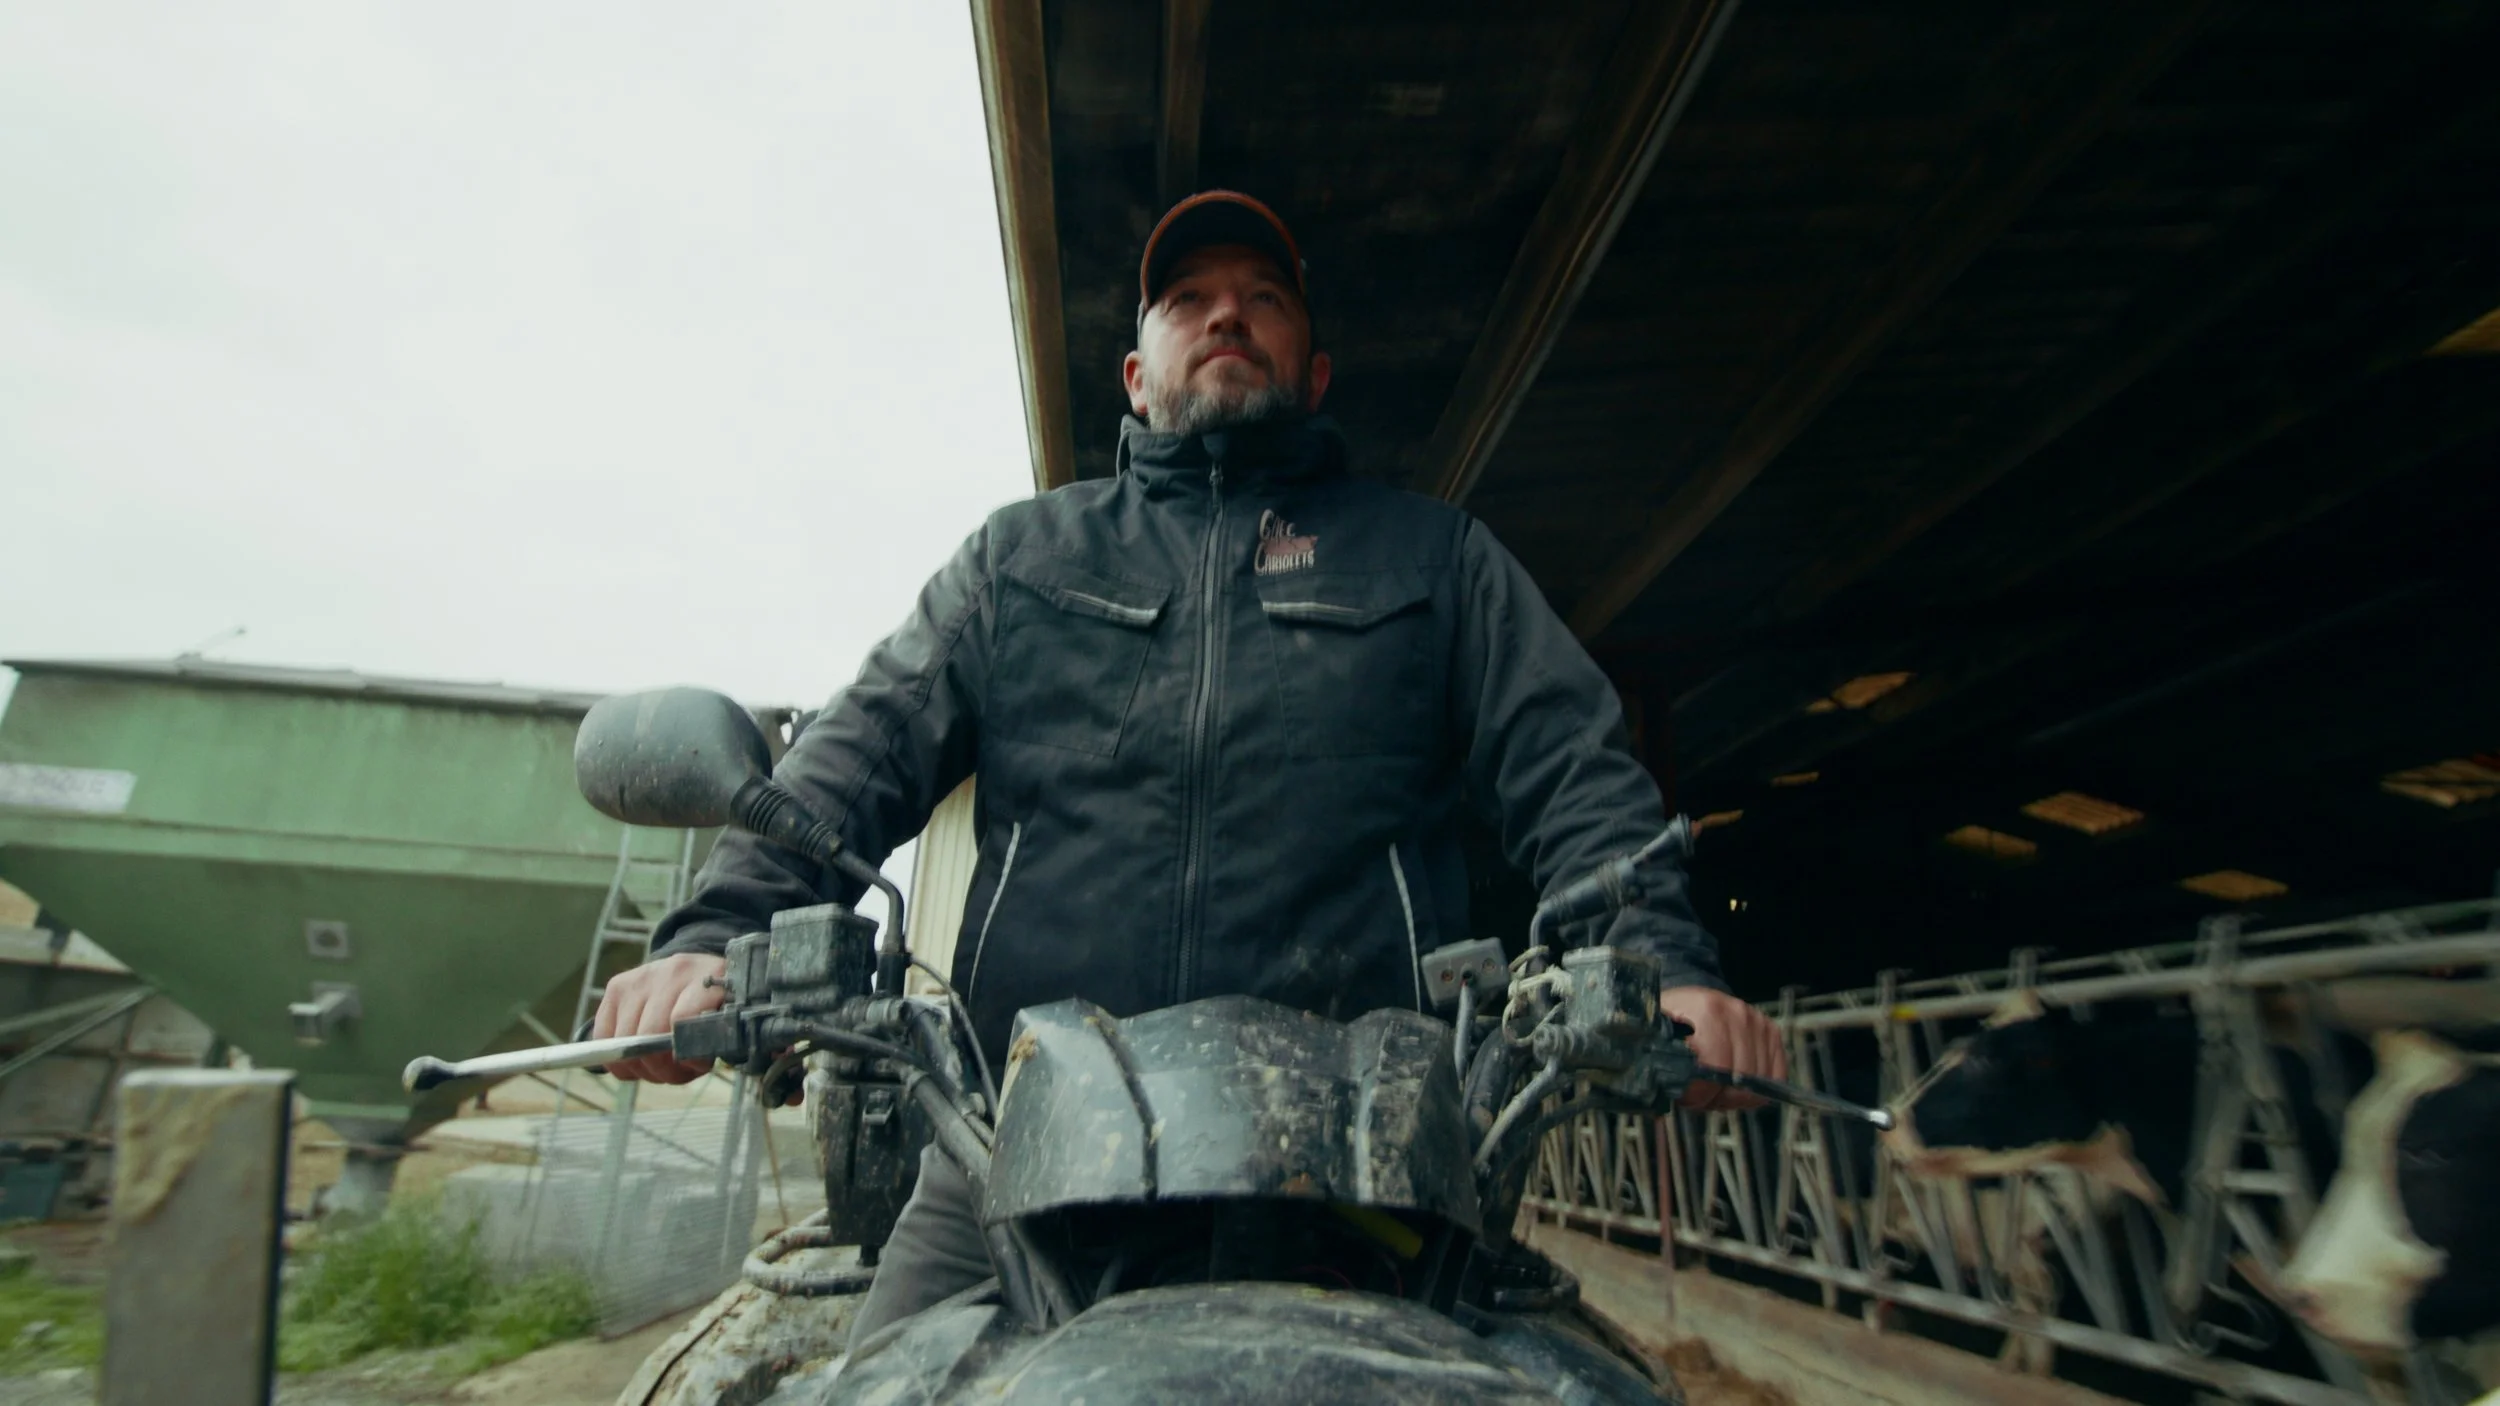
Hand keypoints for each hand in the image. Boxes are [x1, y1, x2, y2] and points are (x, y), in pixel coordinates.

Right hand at [593, 953, 727, 1083]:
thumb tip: (687, 1059)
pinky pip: (603, 1036)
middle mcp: (671, 972)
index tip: (695, 1066)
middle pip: (649, 1032)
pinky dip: (618, 1060)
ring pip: (625, 1039)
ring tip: (658, 1065)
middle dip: (661, 1067)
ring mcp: (640, 977)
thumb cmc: (712, 1008)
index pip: (681, 1018)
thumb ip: (710, 1042)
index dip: (685, 1053)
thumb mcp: (724, 1022)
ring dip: (641, 1066)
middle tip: (673, 1072)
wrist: (696, 973)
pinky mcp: (617, 986)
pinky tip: (636, 1061)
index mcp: (706, 978)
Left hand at [1662, 985, 1785, 1111]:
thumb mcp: (1659, 1040)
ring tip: (1716, 1087)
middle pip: (1739, 1077)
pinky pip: (1776, 1076)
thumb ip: (1666, 1064)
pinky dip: (1757, 1089)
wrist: (1690, 1004)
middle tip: (1701, 1095)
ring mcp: (1757, 1021)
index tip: (1688, 1098)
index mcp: (1706, 1011)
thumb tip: (1680, 1090)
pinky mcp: (1771, 1032)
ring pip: (1758, 1081)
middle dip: (1718, 1096)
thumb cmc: (1672, 1026)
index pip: (1715, 1067)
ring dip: (1736, 1094)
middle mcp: (1737, 1013)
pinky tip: (1736, 1085)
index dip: (1700, 1093)